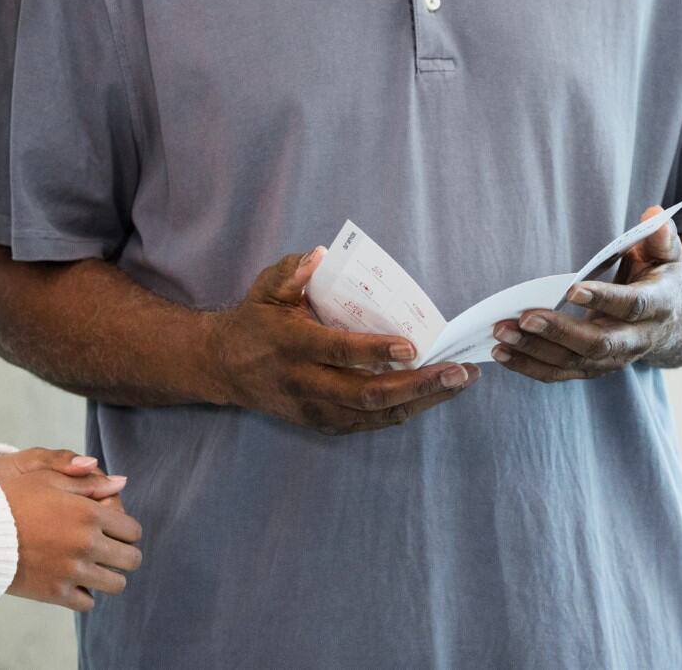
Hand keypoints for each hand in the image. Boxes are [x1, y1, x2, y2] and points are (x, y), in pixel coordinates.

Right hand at [0, 454, 143, 611]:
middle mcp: (86, 544)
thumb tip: (122, 482)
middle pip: (131, 560)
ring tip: (95, 567)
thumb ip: (89, 483)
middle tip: (111, 550)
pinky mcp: (56, 593)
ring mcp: (72, 571)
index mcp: (89, 514)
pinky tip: (75, 580)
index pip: (133, 530)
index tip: (116, 530)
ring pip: (115, 584)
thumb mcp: (48, 479)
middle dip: (125, 554)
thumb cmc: (12, 499)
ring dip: (110, 576)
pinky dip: (86, 594)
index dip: (127, 530)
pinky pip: (88, 603)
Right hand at [210, 249, 478, 434]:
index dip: (376, 352)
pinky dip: (404, 410)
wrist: (224, 368)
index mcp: (294, 346)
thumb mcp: (265, 289)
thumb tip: (319, 257)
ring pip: (376, 414)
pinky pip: (371, 423)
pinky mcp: (324, 424)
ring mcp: (317, 410)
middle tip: (458, 371)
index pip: (339, 353)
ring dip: (422, 401)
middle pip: (368, 394)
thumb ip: (291, 273)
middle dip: (419, 384)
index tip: (411, 344)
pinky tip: (433, 394)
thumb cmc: (255, 321)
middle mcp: (307, 384)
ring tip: (458, 382)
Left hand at [494, 206, 681, 383]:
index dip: (603, 299)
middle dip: (559, 331)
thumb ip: (659, 237)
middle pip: (597, 343)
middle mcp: (636, 340)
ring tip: (502, 333)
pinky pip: (560, 374)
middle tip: (524, 317)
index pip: (631, 306)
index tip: (571, 289)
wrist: (672, 320)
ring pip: (574, 362)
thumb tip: (654, 214)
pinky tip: (501, 352)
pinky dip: (529, 366)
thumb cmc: (658, 276)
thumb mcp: (666, 253)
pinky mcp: (594, 369)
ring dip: (535, 350)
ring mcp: (614, 359)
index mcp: (657, 307)